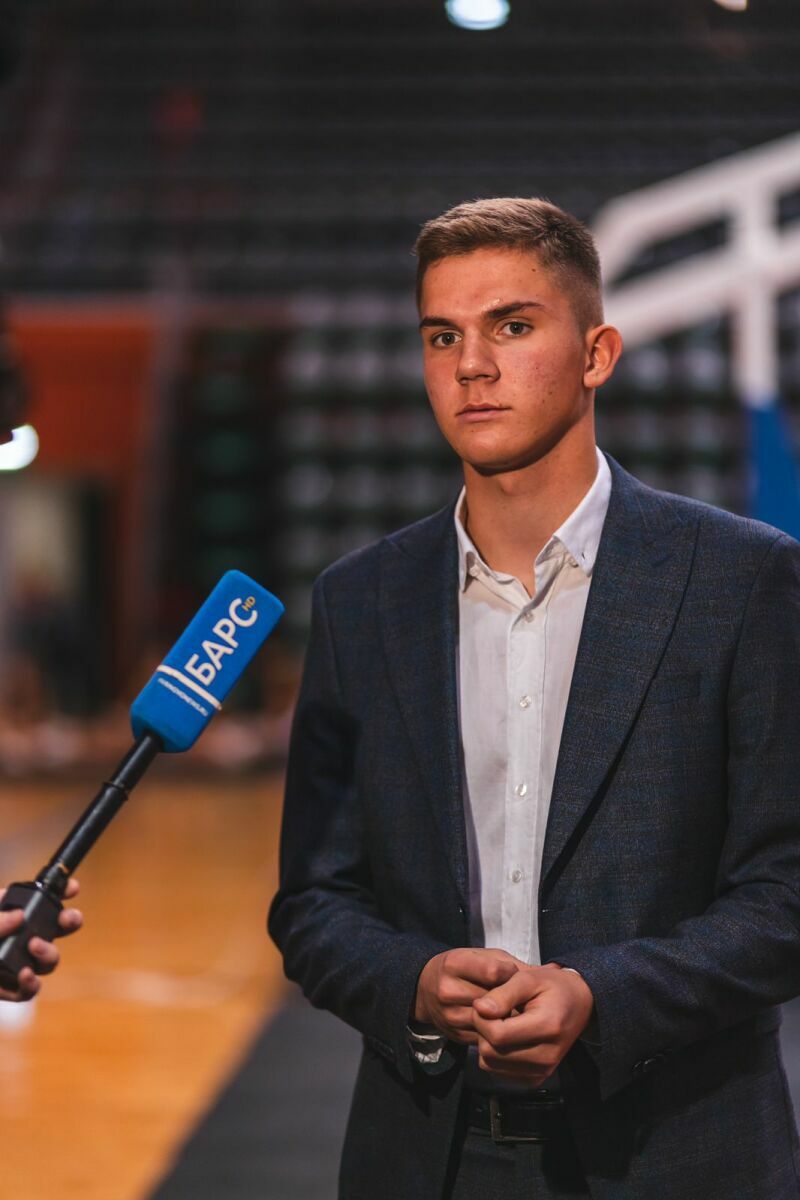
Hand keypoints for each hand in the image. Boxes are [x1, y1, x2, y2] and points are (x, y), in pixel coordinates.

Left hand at [0, 878, 82, 1002]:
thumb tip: (19, 916)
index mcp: (5, 915)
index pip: (37, 900)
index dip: (59, 892)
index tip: (72, 888)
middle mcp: (14, 938)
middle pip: (53, 928)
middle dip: (68, 922)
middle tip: (65, 919)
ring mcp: (13, 965)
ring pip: (47, 960)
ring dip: (49, 952)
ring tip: (35, 947)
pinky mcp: (6, 990)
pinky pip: (29, 990)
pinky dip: (31, 984)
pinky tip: (24, 976)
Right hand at [414, 947, 522, 1043]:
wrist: (426, 988)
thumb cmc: (463, 967)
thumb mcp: (482, 956)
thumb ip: (511, 964)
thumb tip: (552, 970)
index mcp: (454, 963)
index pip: (493, 971)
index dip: (510, 974)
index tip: (515, 975)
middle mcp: (448, 990)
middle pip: (492, 999)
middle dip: (511, 999)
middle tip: (524, 998)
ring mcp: (449, 1015)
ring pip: (490, 1021)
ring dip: (507, 1019)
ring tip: (517, 1011)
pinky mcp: (455, 1035)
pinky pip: (485, 1037)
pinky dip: (497, 1031)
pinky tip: (504, 1024)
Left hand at [472, 963, 593, 1086]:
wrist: (579, 1004)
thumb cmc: (553, 987)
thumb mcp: (529, 978)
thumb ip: (504, 993)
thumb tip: (479, 1008)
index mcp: (547, 1028)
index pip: (497, 1034)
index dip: (481, 1018)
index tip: (483, 1003)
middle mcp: (546, 1056)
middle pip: (490, 1053)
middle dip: (481, 1031)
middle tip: (490, 1012)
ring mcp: (541, 1071)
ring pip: (490, 1065)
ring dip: (486, 1043)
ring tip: (499, 1023)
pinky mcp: (535, 1079)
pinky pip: (498, 1072)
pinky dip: (494, 1055)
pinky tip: (505, 1037)